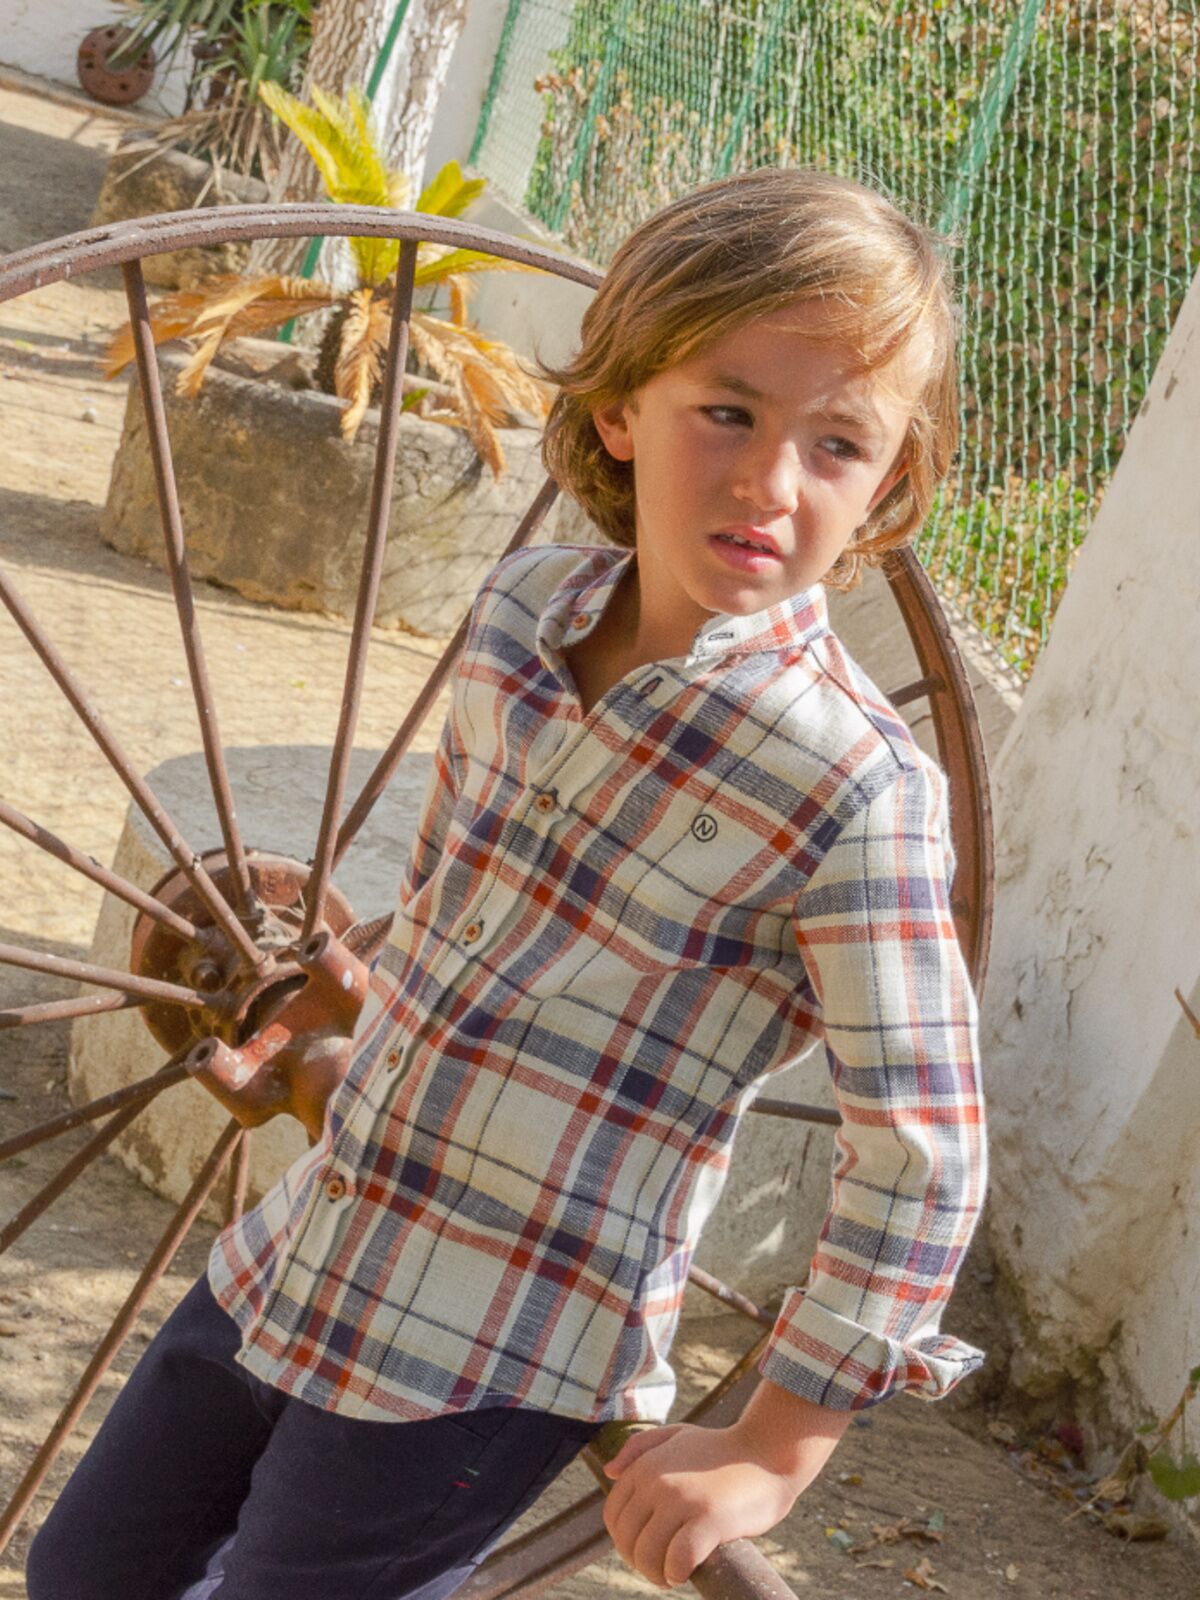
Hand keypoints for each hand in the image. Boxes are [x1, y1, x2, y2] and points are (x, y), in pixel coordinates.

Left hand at [602, 1382, 851, 1588]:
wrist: (768, 1453)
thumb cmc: (722, 1449)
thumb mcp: (676, 1435)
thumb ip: (639, 1448)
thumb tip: (609, 1472)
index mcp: (646, 1465)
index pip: (614, 1516)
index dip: (625, 1541)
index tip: (645, 1550)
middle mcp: (658, 1482)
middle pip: (628, 1541)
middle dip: (640, 1562)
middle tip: (661, 1567)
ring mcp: (682, 1500)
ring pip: (648, 1555)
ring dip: (657, 1574)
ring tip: (672, 1574)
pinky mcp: (708, 1519)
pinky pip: (677, 1560)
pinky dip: (677, 1573)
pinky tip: (686, 1571)